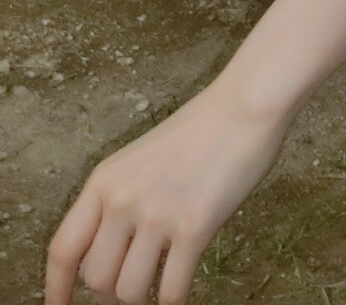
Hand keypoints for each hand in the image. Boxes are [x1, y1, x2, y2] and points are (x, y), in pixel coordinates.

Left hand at [45, 82, 289, 304]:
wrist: (244, 106)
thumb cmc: (199, 130)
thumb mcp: (140, 159)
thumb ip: (119, 200)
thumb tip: (111, 255)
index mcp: (104, 181)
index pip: (64, 248)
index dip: (55, 288)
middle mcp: (123, 199)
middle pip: (95, 279)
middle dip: (111, 295)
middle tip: (135, 288)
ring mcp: (157, 213)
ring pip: (129, 292)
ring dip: (143, 299)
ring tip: (159, 286)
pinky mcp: (194, 226)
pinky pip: (172, 289)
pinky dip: (175, 300)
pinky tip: (183, 290)